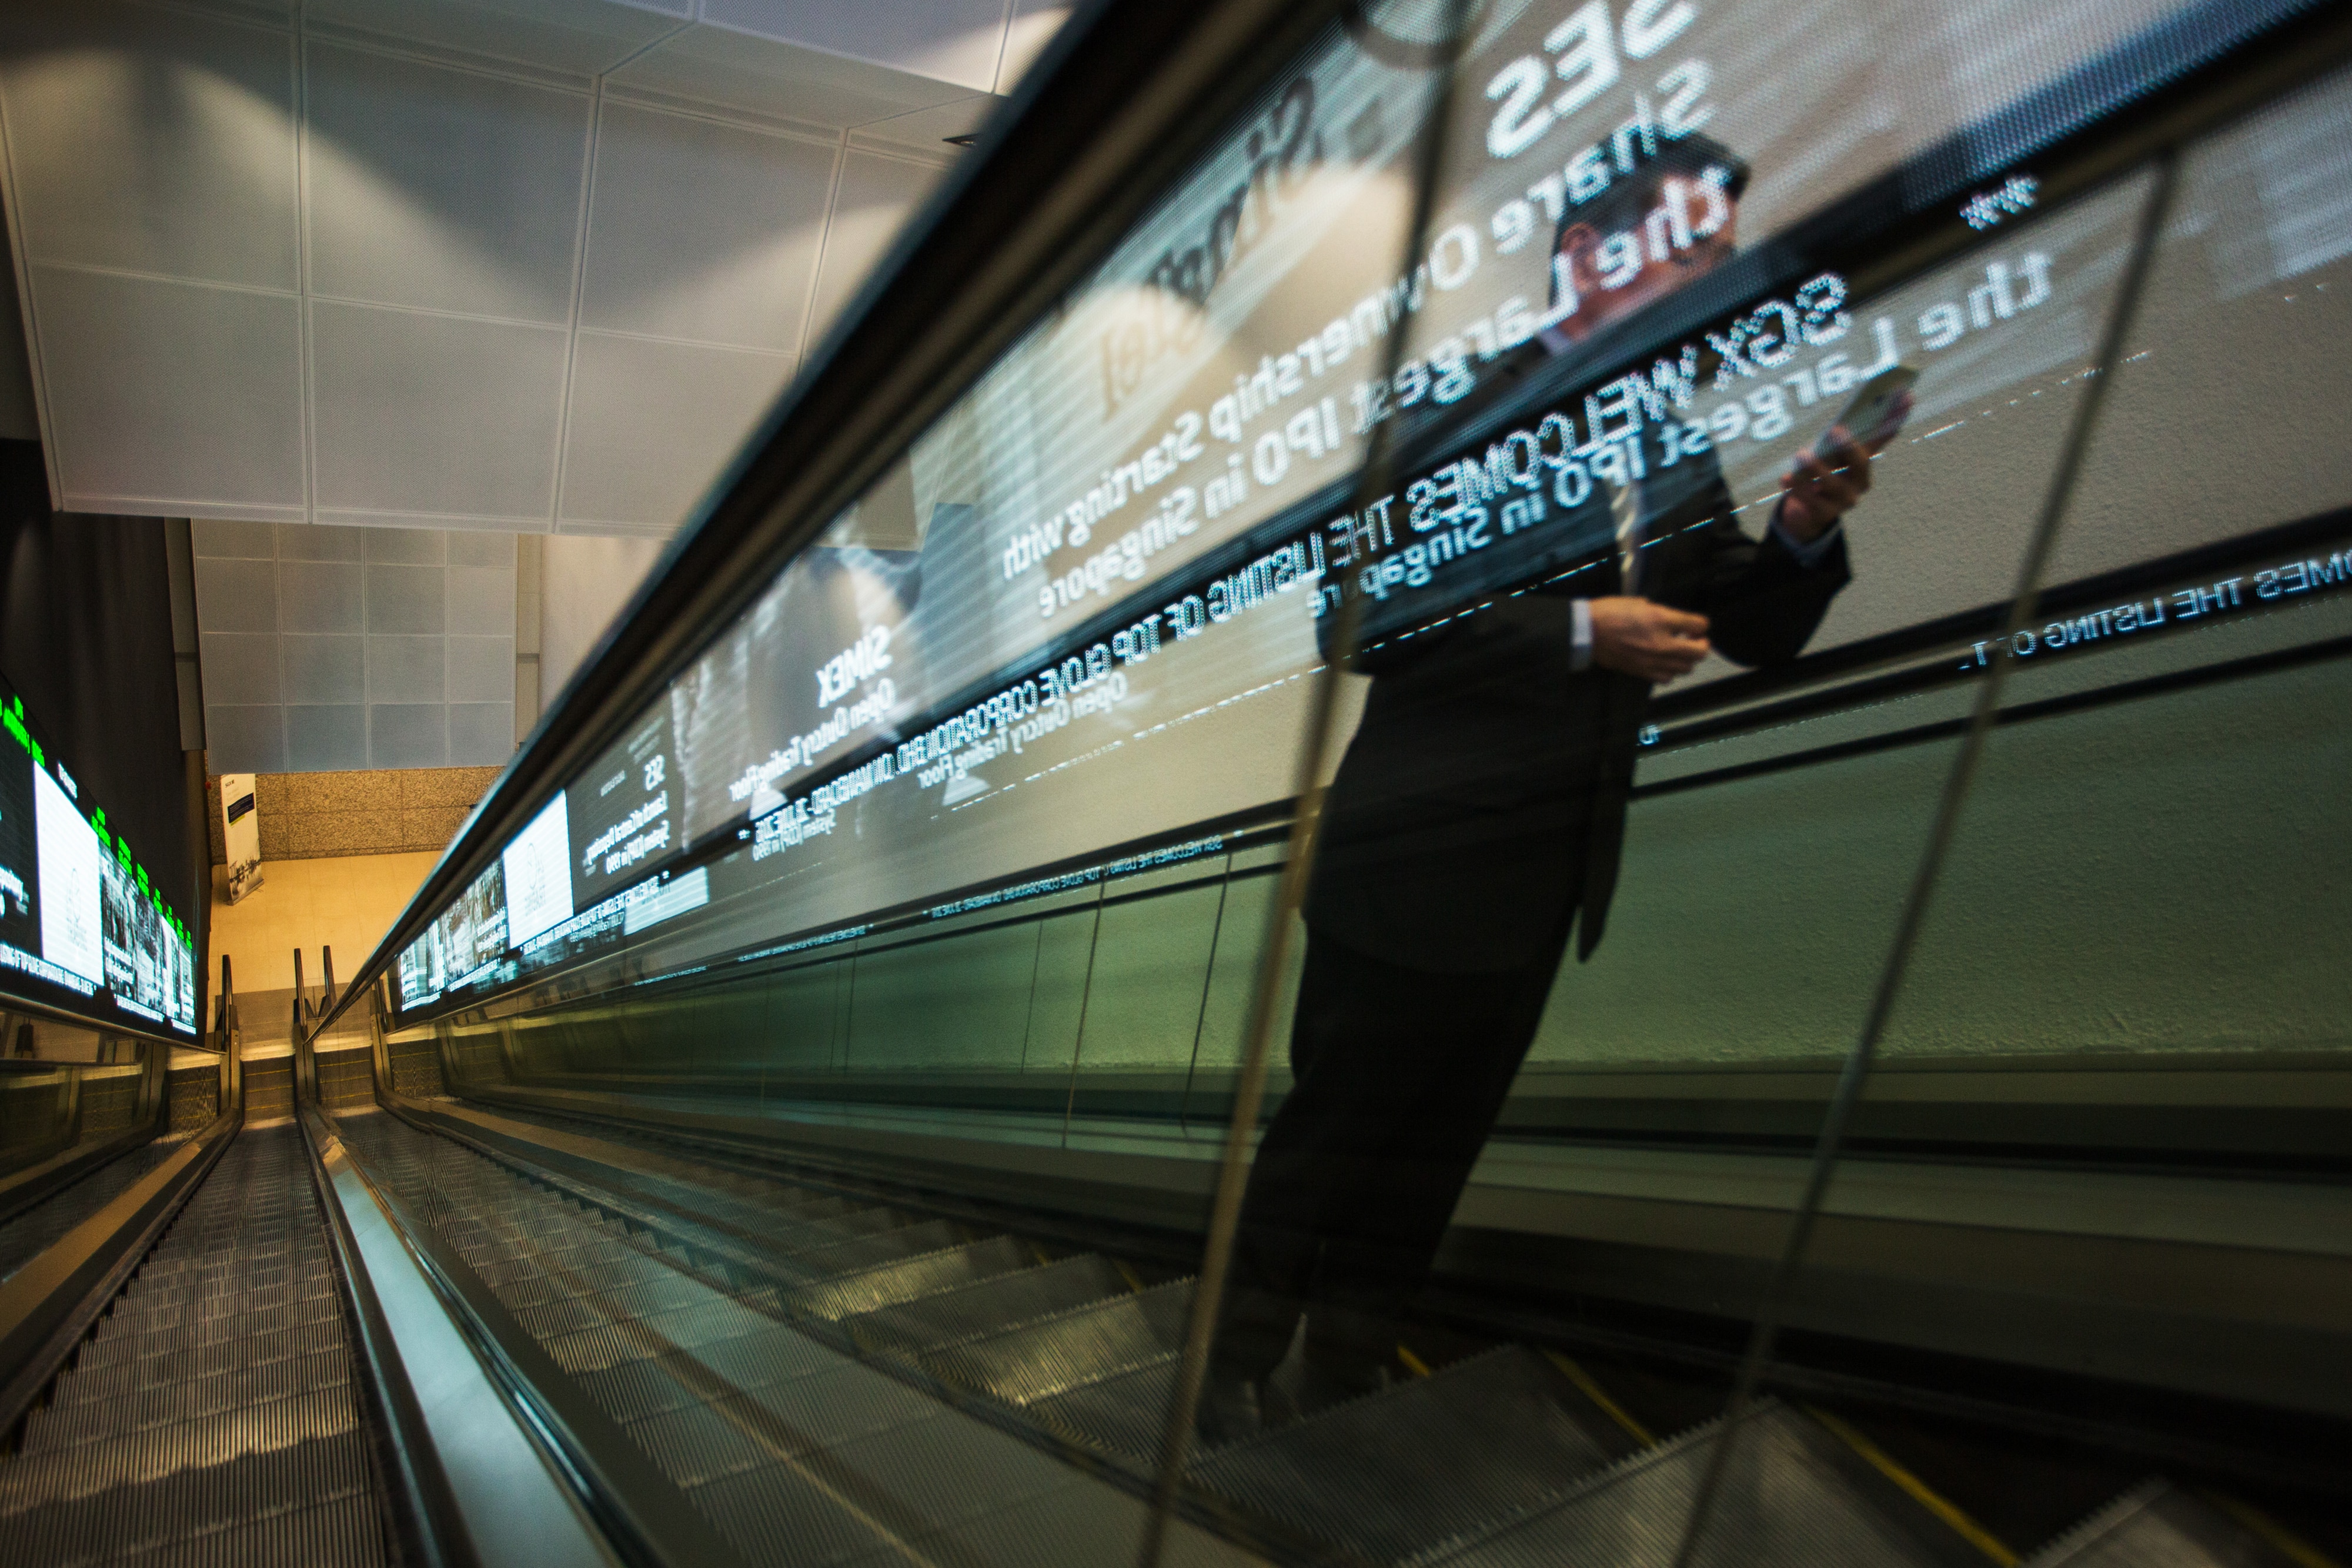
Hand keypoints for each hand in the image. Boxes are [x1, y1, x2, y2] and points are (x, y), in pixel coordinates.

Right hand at [1589, 597, 1709, 682]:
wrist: (1589, 632)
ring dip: (1687, 659)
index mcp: (1662, 619)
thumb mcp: (1640, 602)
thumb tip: (1674, 622)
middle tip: (1694, 640)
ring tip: (1679, 652)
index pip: (1699, 625)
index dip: (1701, 624)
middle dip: (1702, 645)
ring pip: (1687, 668)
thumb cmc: (1611, 612)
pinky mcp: (1643, 672)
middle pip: (1700, 652)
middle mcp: (1663, 643)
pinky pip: (1668, 678)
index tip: (1696, 625)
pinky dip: (1671, 671)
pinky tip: (1664, 663)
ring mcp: (1654, 661)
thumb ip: (1662, 613)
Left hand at [1778, 391, 1907, 540]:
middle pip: (1861, 462)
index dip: (1896, 417)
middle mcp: (1860, 481)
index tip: (1906, 393)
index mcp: (1865, 461)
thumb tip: (1837, 424)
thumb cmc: (1818, 472)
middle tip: (1836, 428)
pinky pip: (1810, 501)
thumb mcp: (1826, 451)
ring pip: (1833, 483)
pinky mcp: (1825, 515)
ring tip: (1801, 454)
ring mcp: (1845, 500)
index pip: (1884, 436)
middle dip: (1850, 445)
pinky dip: (1796, 488)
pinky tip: (1785, 477)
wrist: (1805, 512)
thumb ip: (1834, 438)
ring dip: (1817, 467)